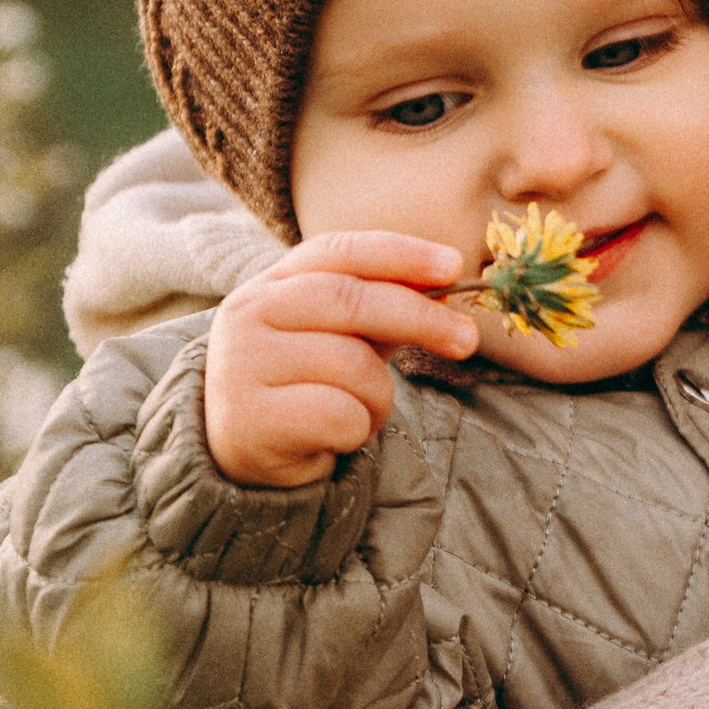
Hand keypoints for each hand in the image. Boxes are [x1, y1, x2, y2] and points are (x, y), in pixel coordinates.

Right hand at [203, 231, 478, 488]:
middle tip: (466, 340)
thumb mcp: (339, 337)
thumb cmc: (303, 387)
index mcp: (269, 285)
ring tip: (359, 411)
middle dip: (420, 318)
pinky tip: (336, 437)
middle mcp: (247, 316)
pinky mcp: (250, 419)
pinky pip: (340, 415)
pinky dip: (357, 429)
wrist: (243, 456)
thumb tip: (445, 281)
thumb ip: (382, 307)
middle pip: (351, 301)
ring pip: (353, 365)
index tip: (453, 266)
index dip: (399, 255)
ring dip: (378, 396)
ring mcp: (241, 366)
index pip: (337, 252)